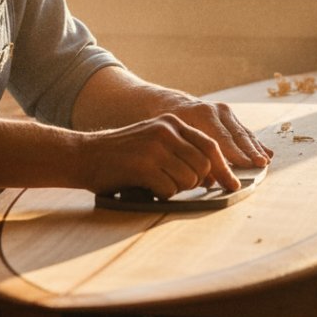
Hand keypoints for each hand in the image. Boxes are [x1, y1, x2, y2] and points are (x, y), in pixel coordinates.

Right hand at [81, 113, 230, 198]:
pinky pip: (170, 189)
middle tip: (174, 183)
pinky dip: (162, 194)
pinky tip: (147, 187)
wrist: (83, 155)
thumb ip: (180, 149)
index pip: (211, 146)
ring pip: (189, 179)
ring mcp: (155, 147)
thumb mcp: (153, 139)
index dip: (224, 168)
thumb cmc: (120, 154)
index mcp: (172, 122)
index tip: (233, 185)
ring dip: (176, 188)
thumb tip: (211, 174)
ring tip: (156, 183)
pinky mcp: (144, 165)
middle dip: (194, 182)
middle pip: (203, 166)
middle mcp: (167, 130)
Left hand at [159, 94, 272, 174]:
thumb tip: (212, 181)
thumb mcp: (174, 140)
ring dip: (255, 148)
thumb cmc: (170, 127)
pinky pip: (245, 131)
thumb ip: (193, 158)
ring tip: (265, 161)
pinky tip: (267, 153)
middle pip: (236, 135)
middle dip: (249, 152)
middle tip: (260, 165)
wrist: (172, 104)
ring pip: (243, 133)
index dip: (235, 156)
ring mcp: (225, 111)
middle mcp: (216, 110)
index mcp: (202, 114)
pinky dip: (256, 143)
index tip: (246, 168)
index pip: (221, 140)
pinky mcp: (231, 115)